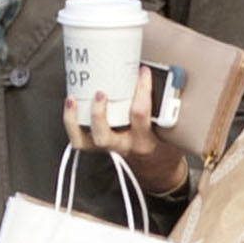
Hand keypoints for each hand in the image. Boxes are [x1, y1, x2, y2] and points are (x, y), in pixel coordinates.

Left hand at [64, 78, 189, 197]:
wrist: (158, 170)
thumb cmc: (165, 147)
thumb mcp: (172, 129)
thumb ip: (166, 108)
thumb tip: (157, 76)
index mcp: (145, 142)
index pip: (140, 115)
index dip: (141, 91)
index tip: (142, 72)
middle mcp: (124, 146)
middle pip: (104, 135)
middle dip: (99, 113)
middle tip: (101, 92)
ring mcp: (109, 148)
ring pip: (84, 141)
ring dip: (74, 120)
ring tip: (72, 99)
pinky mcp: (99, 147)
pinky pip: (79, 139)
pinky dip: (71, 123)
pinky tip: (71, 105)